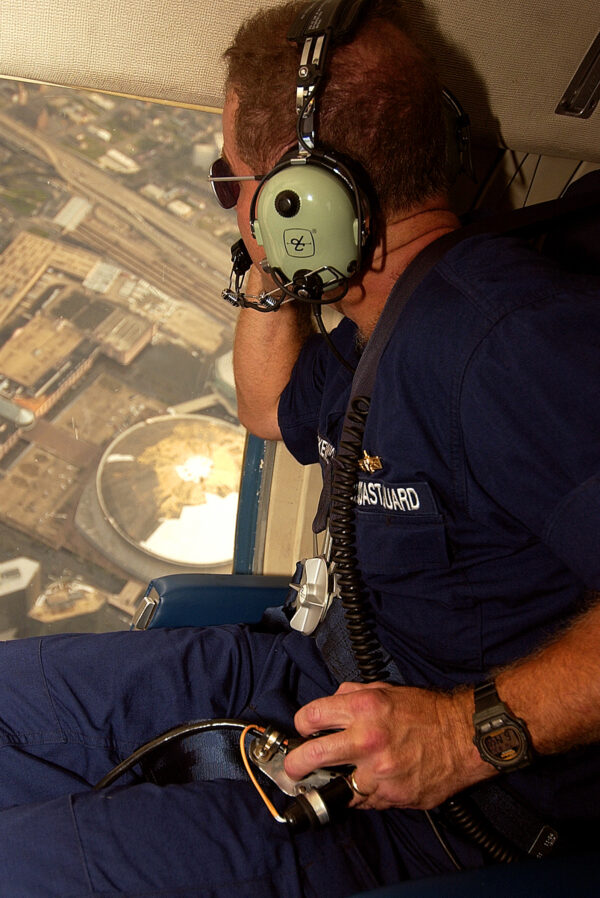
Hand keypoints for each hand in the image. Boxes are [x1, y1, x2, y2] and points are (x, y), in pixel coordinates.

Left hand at [284, 681, 494, 810]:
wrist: (464, 737)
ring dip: (334, 783)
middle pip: (311, 756)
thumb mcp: (386, 690)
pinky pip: (365, 800)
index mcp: (363, 709)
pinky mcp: (392, 796)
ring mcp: (378, 772)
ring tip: (333, 779)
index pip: (311, 716)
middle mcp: (366, 740)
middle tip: (293, 768)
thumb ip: (353, 695)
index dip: (301, 724)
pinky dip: (363, 794)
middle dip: (295, 765)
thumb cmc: (427, 712)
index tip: (303, 730)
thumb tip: (330, 702)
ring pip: (337, 787)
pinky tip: (368, 784)